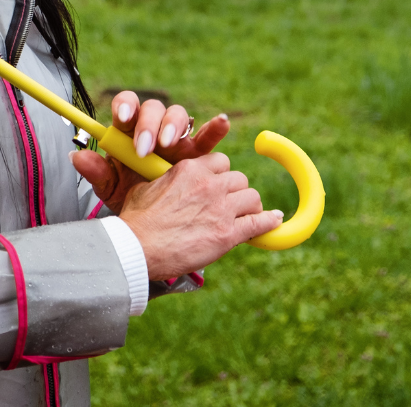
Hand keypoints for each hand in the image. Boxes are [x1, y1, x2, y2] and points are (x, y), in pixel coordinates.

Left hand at [70, 92, 229, 214]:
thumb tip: (76, 156)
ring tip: (171, 143)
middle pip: (153, 109)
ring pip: (178, 116)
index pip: (126, 107)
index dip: (126, 107)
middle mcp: (153, 128)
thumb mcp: (112, 190)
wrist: (153, 224)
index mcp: (129, 132)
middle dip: (149, 123)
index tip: (124, 118)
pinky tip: (221, 123)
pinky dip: (215, 127)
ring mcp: (177, 137)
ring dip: (174, 125)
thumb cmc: (130, 199)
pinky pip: (208, 135)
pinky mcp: (198, 151)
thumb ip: (97, 173)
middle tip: (145, 146)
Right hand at [117, 153, 283, 278]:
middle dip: (236, 192)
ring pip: (252, 197)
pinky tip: (275, 220)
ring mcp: (220, 209)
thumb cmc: (137, 221)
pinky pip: (259, 223)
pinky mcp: (228, 234)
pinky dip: (269, 222)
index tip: (217, 187)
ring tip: (246, 216)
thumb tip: (168, 183)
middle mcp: (209, 184)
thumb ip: (167, 180)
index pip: (221, 162)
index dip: (221, 175)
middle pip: (239, 179)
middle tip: (229, 206)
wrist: (136, 249)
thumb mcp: (148, 188)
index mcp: (191, 169)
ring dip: (249, 207)